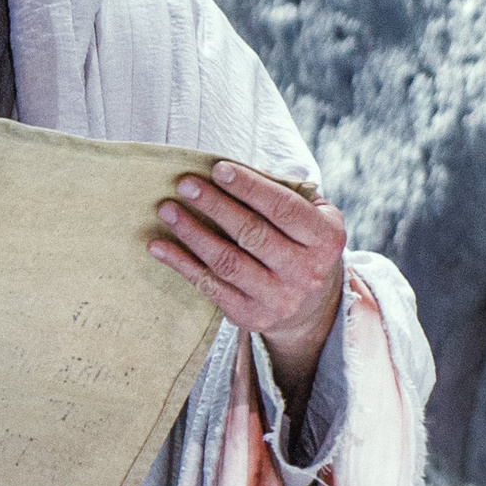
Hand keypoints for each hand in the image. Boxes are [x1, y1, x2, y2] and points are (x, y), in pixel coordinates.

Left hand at [149, 159, 345, 409]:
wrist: (311, 308)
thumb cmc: (303, 247)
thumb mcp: (313, 218)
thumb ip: (284, 193)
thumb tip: (235, 170)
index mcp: (326, 239)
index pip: (284, 208)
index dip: (250, 188)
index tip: (218, 169)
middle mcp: (306, 272)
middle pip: (252, 234)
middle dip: (215, 206)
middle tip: (186, 185)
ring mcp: (278, 299)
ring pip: (227, 262)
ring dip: (192, 233)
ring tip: (167, 210)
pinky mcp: (250, 316)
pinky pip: (209, 286)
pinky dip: (181, 264)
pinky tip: (159, 246)